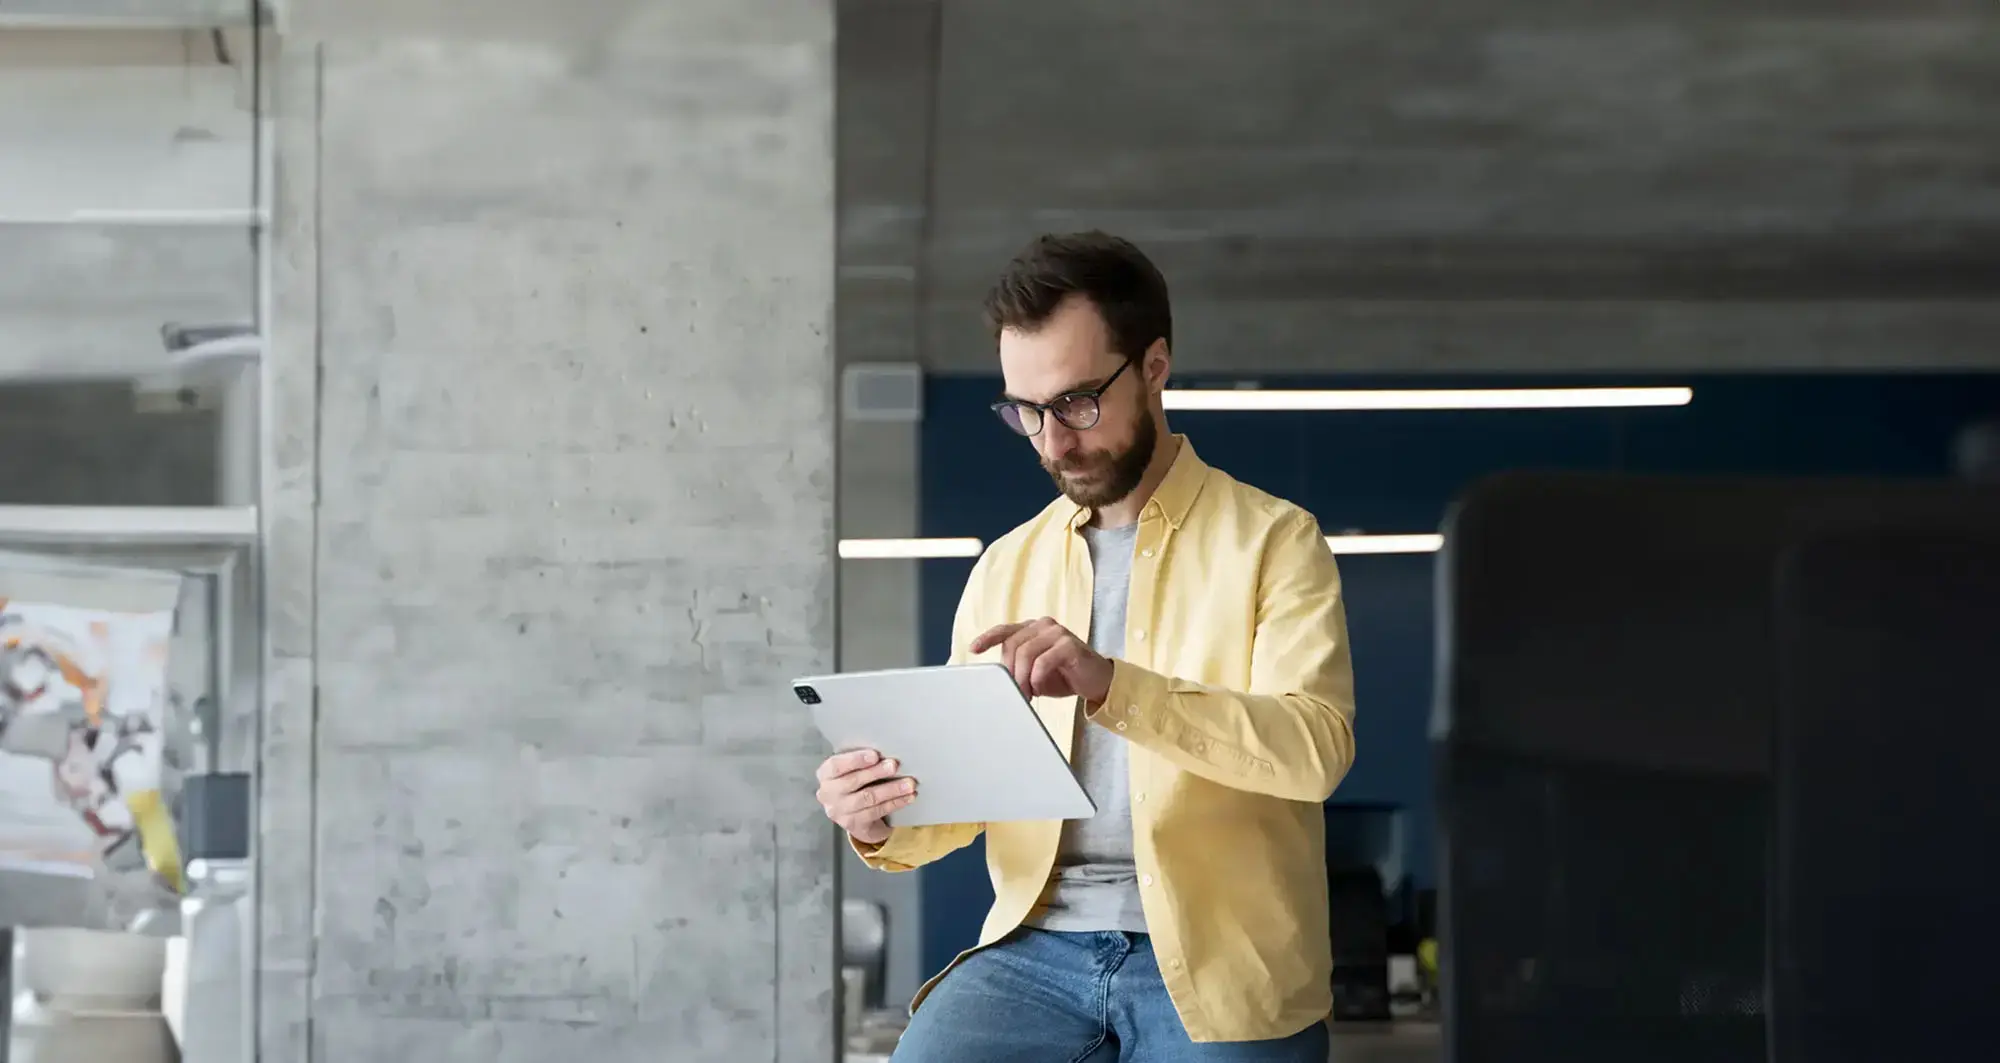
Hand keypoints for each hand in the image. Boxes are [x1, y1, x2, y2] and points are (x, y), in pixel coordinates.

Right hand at [815, 749, 915, 845]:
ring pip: (867, 798)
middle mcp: (827, 794)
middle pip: (853, 781)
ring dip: (891, 790)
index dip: (855, 760)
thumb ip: (861, 762)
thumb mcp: (851, 770)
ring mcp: (839, 812)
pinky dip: (895, 803)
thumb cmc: (856, 783)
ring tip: (909, 784)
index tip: (875, 755)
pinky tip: (909, 797)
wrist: (855, 815)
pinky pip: (877, 812)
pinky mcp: (853, 824)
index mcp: (825, 775)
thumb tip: (886, 752)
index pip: (835, 766)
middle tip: (895, 765)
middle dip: (876, 772)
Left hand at [970, 617, 1113, 703]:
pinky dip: (1037, 679)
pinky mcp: (1069, 645)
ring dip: (1022, 678)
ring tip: (1027, 694)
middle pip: (1013, 644)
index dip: (988, 638)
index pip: (1006, 630)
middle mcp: (1044, 626)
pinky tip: (1040, 688)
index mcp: (1033, 629)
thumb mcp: (1035, 672)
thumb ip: (1018, 666)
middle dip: (1010, 672)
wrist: (1098, 682)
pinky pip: (1043, 662)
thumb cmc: (1064, 676)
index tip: (973, 649)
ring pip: (1026, 653)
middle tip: (1015, 692)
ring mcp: (1058, 633)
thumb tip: (999, 678)